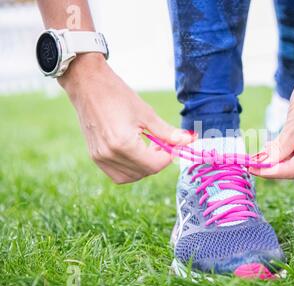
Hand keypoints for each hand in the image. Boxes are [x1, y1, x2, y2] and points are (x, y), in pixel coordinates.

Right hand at [60, 53, 194, 183]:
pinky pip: (118, 174)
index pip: (154, 165)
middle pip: (144, 172)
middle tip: (162, 142)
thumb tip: (189, 140)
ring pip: (132, 176)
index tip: (174, 145)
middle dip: (158, 160)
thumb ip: (168, 132)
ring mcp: (100, 158)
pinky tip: (136, 151)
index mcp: (123, 144)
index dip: (169, 157)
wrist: (87, 85)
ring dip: (145, 166)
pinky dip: (131, 168)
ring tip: (148, 145)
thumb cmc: (117, 94)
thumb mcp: (146, 113)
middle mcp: (110, 155)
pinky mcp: (95, 157)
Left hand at [250, 70, 293, 178]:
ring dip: (287, 161)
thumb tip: (264, 164)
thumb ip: (279, 149)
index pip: (292, 170)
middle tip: (258, 159)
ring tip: (270, 150)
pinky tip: (284, 145)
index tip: (251, 168)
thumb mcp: (292, 125)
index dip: (270, 172)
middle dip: (278, 167)